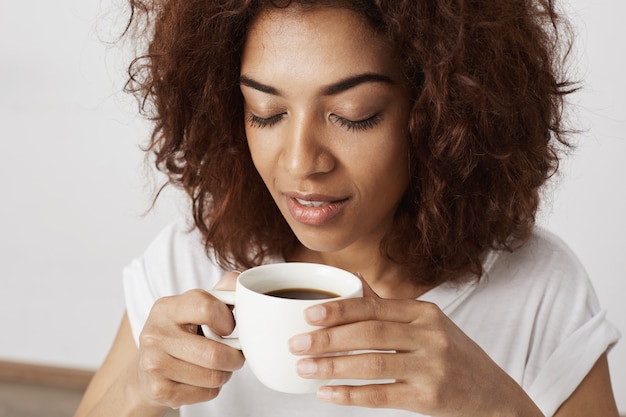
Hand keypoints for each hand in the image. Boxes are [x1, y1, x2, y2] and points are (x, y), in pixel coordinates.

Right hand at [136, 272, 244, 409]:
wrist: (147, 370)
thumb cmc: (181, 333)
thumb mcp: (195, 308)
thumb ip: (220, 292)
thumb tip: (238, 278)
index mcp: (167, 307)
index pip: (207, 307)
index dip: (228, 320)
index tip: (228, 328)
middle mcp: (155, 333)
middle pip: (215, 354)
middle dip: (235, 358)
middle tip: (234, 356)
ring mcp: (153, 363)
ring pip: (213, 376)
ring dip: (225, 375)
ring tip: (217, 367)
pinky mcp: (158, 390)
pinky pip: (205, 393)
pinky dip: (212, 389)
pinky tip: (201, 380)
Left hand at [288, 281, 542, 416]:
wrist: (494, 396)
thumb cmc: (455, 356)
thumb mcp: (428, 325)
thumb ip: (389, 309)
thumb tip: (353, 286)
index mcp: (424, 312)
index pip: (374, 307)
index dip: (338, 309)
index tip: (308, 314)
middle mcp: (430, 335)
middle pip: (369, 333)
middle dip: (327, 338)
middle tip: (296, 343)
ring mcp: (431, 367)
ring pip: (372, 364)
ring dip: (333, 366)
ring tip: (304, 368)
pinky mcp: (430, 398)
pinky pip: (381, 395)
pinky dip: (350, 395)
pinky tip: (327, 393)